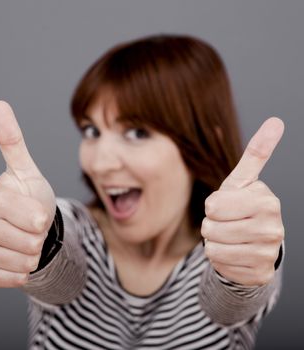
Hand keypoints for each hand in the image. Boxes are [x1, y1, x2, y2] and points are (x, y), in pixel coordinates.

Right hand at [0, 101, 55, 287]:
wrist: (27, 228)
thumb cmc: (30, 197)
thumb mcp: (28, 170)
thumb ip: (13, 141)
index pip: (35, 219)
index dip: (44, 218)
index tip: (37, 212)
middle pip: (30, 242)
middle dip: (40, 236)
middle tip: (31, 228)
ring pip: (23, 262)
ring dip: (33, 254)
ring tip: (25, 241)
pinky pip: (11, 278)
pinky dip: (23, 271)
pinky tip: (16, 258)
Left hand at [201, 117, 284, 285]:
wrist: (255, 241)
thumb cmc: (242, 207)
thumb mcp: (244, 181)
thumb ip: (257, 152)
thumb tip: (275, 121)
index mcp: (267, 201)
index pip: (213, 206)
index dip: (213, 206)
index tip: (226, 206)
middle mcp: (273, 229)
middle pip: (211, 228)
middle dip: (212, 225)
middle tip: (227, 223)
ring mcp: (268, 254)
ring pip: (214, 249)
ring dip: (214, 243)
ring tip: (229, 238)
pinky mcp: (260, 274)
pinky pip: (221, 267)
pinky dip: (221, 260)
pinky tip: (235, 253)